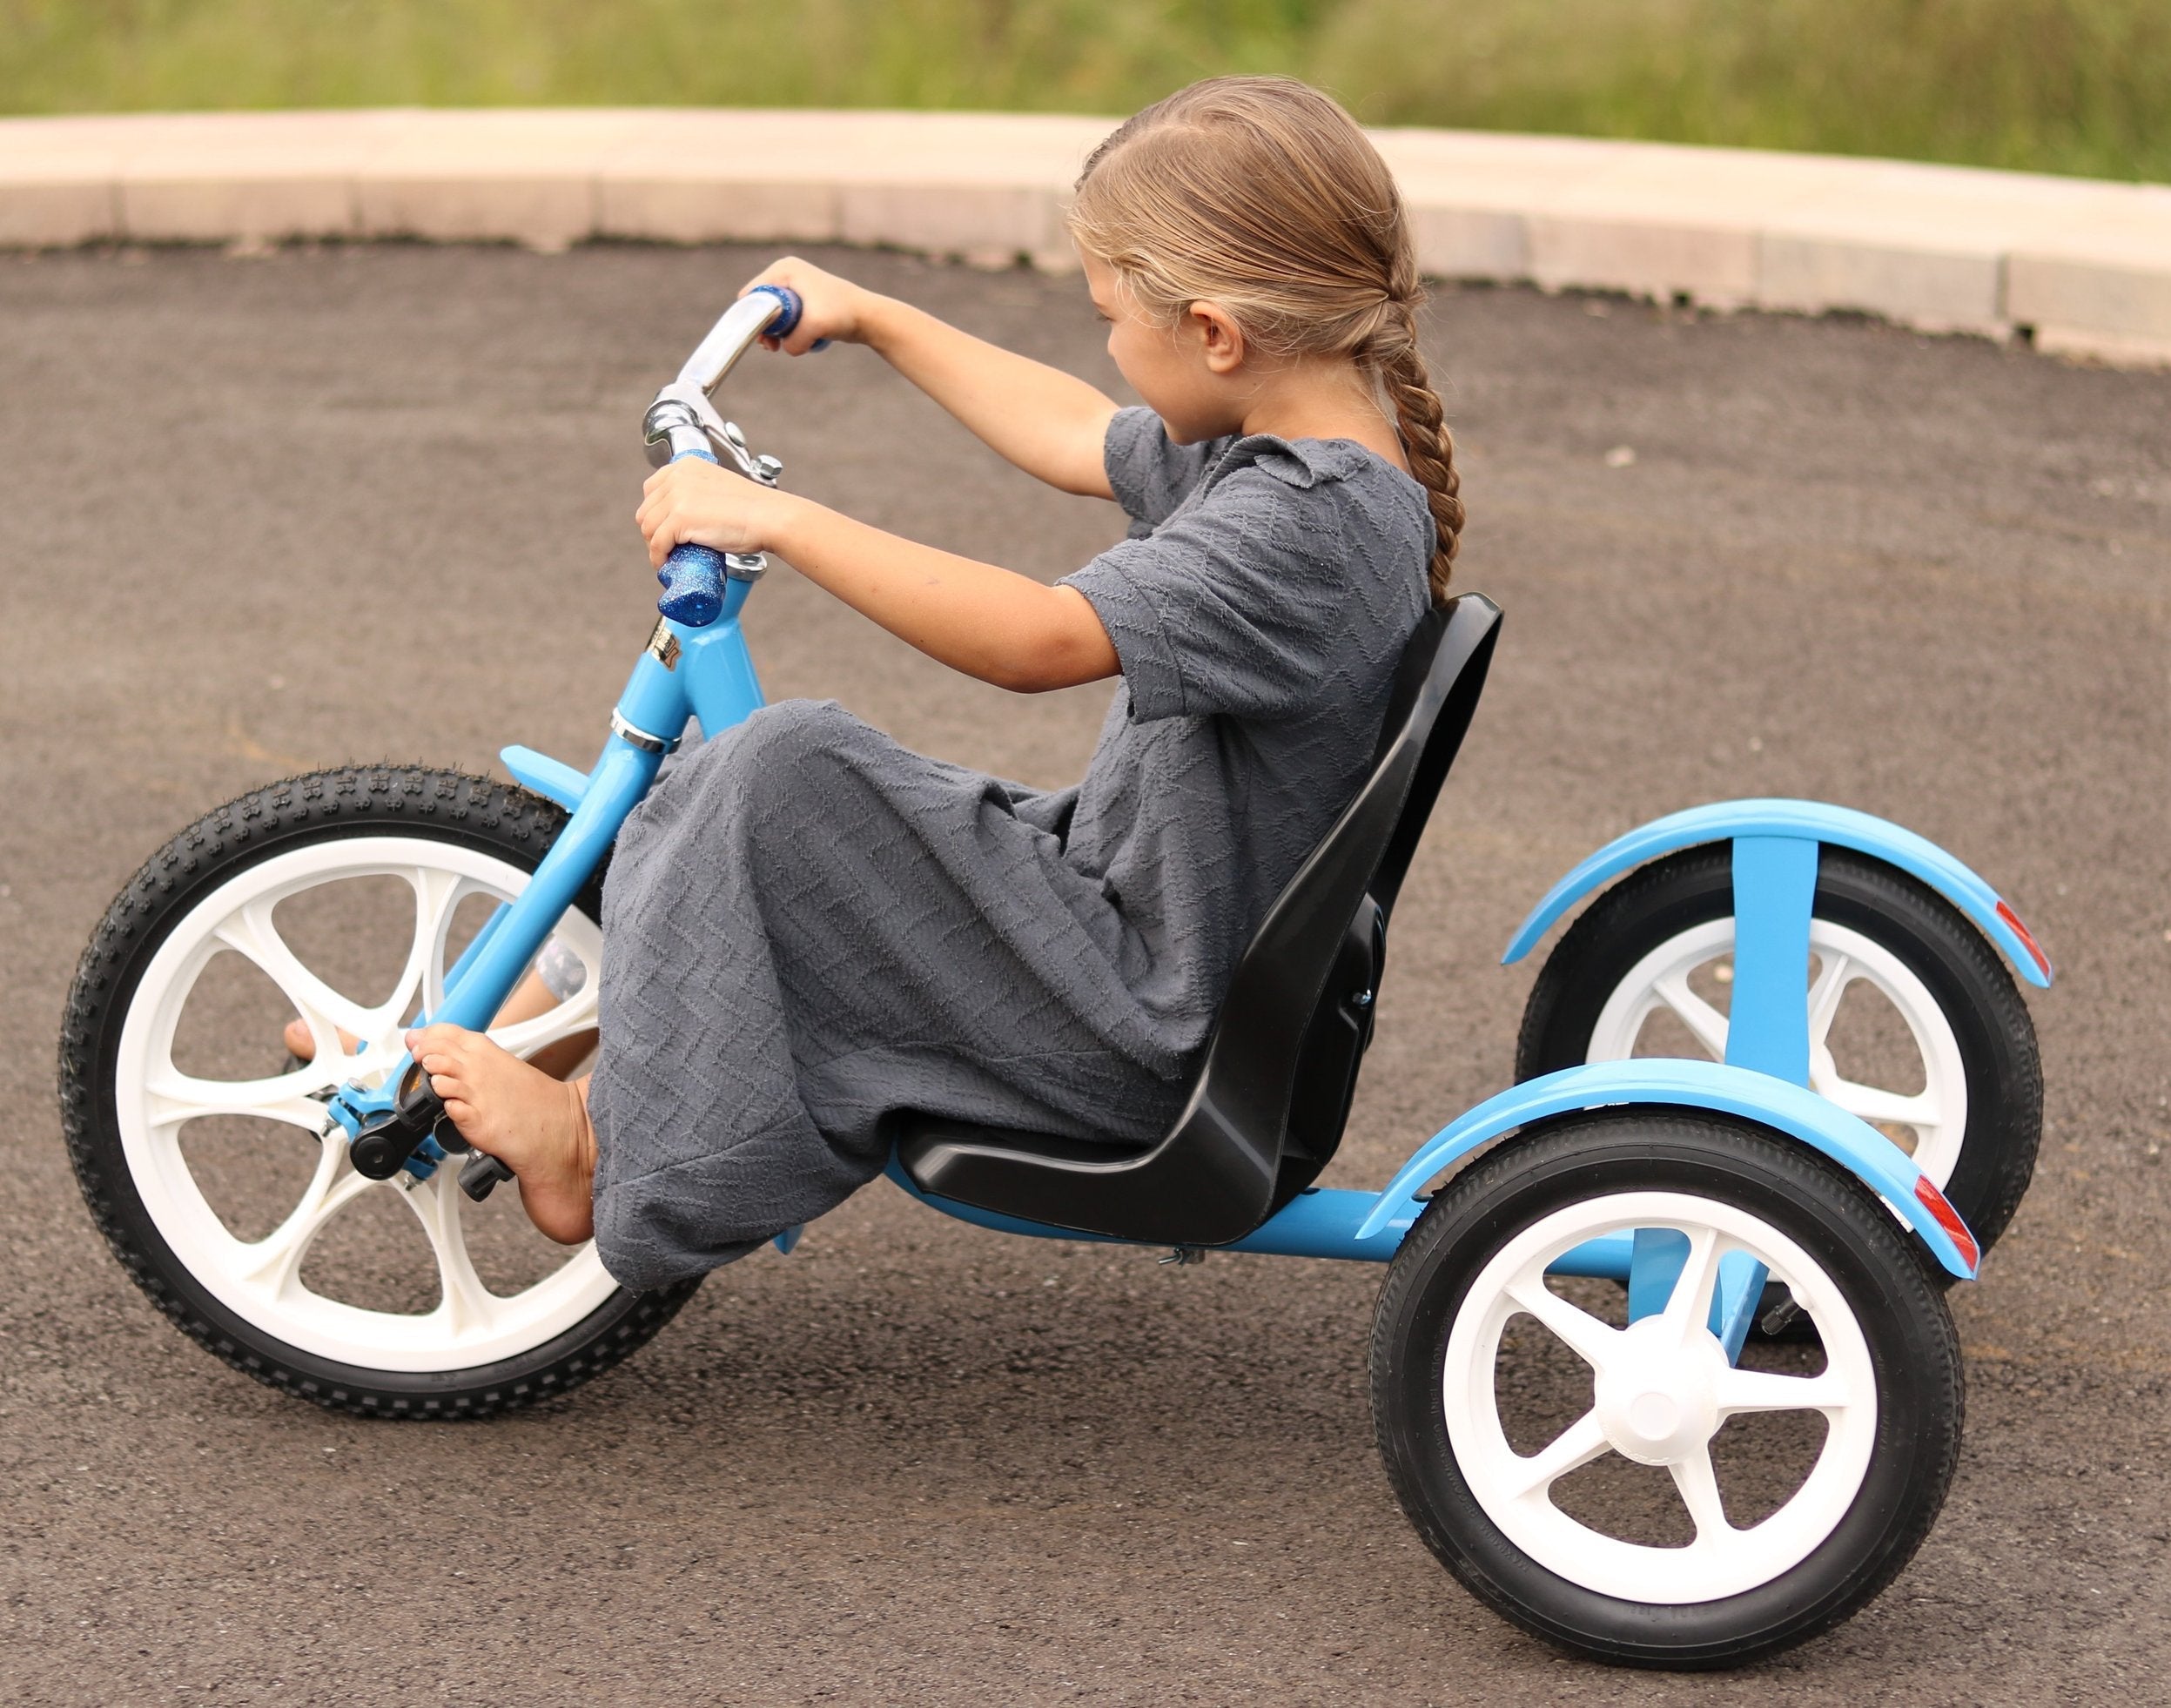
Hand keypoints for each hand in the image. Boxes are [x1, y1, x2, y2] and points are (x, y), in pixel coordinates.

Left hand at [636, 459, 793, 565]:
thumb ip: (700, 492)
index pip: (652, 489)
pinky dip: (658, 558)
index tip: (663, 529)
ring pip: (648, 528)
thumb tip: (690, 516)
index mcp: (686, 466)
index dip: (655, 513)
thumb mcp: (719, 487)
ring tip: (668, 558)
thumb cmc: (754, 509)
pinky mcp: (680, 519)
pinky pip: (657, 544)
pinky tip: (666, 565)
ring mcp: (677, 497)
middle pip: (646, 510)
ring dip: (654, 546)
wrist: (770, 518)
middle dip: (652, 531)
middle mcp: (678, 476)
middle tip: (667, 548)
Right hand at [738, 257, 877, 354]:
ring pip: (773, 315)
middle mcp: (787, 273)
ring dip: (776, 333)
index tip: (764, 339)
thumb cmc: (843, 314)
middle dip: (764, 328)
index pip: (752, 294)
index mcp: (784, 269)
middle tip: (772, 347)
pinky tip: (799, 341)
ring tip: (783, 347)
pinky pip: (785, 319)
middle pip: (760, 305)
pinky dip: (788, 332)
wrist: (870, 317)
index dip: (752, 317)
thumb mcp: (814, 327)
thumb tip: (787, 349)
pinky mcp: (804, 301)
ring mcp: (795, 286)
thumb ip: (793, 341)